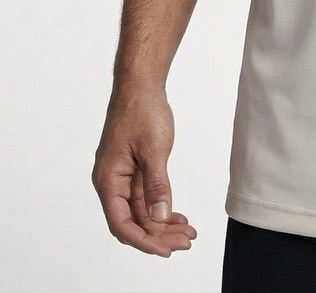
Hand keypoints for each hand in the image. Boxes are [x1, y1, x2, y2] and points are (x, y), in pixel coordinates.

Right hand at [92, 89, 196, 256]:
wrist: (141, 86)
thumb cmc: (142, 112)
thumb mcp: (154, 150)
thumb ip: (156, 185)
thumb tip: (160, 216)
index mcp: (108, 180)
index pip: (122, 224)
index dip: (144, 241)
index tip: (166, 250)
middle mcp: (112, 182)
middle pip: (133, 221)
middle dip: (158, 235)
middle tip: (185, 242)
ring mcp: (123, 176)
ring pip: (141, 210)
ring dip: (162, 223)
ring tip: (187, 233)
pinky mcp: (134, 169)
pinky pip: (145, 196)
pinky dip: (161, 207)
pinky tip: (178, 216)